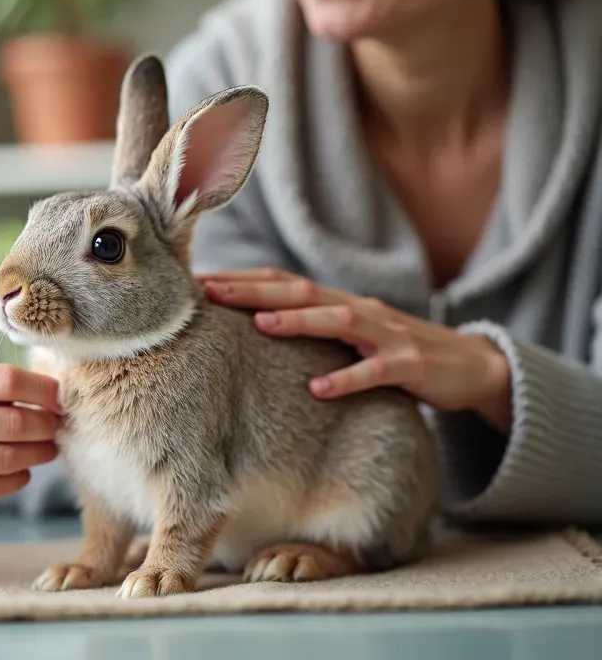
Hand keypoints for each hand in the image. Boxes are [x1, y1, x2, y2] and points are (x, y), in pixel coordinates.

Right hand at [0, 363, 61, 551]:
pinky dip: (15, 479)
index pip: (4, 380)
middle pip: (13, 420)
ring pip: (7, 456)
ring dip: (38, 453)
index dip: (42, 389)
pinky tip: (22, 472)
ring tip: (47, 449)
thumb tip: (33, 387)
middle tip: (58, 426)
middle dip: (46, 424)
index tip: (59, 396)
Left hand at [197, 268, 512, 432]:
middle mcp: (359, 309)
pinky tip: (317, 390)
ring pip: (338, 320)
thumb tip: (252, 325)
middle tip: (210, 291)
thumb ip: (312, 326)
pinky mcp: (411, 365)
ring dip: (298, 322)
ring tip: (259, 325)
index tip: (199, 281)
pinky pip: (376, 371)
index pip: (283, 283)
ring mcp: (386, 335)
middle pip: (301, 293)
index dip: (243, 280)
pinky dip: (347, 379)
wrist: (470, 365)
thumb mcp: (351, 334)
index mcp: (338, 303)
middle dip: (254, 290)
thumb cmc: (396, 351)